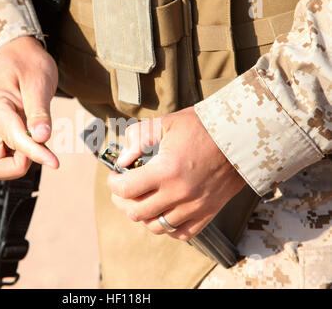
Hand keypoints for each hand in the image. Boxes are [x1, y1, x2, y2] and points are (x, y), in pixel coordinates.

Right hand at [0, 36, 58, 179]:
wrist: (17, 53)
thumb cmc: (28, 63)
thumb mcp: (38, 82)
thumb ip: (39, 111)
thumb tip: (41, 138)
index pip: (14, 141)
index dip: (35, 154)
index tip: (55, 162)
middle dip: (17, 165)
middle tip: (39, 144)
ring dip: (21, 160)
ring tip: (38, 134)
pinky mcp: (0, 135)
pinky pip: (7, 157)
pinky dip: (23, 154)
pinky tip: (36, 136)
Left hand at [107, 107, 245, 240]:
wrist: (242, 137)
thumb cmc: (204, 127)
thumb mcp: (166, 123)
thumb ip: (138, 138)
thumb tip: (122, 158)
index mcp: (166, 170)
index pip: (125, 189)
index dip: (113, 182)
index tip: (115, 175)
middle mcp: (179, 193)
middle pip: (136, 212)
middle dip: (122, 201)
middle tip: (122, 190)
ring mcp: (194, 207)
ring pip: (156, 226)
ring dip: (143, 215)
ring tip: (142, 200)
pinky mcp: (208, 213)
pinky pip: (181, 233)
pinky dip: (167, 227)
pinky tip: (163, 212)